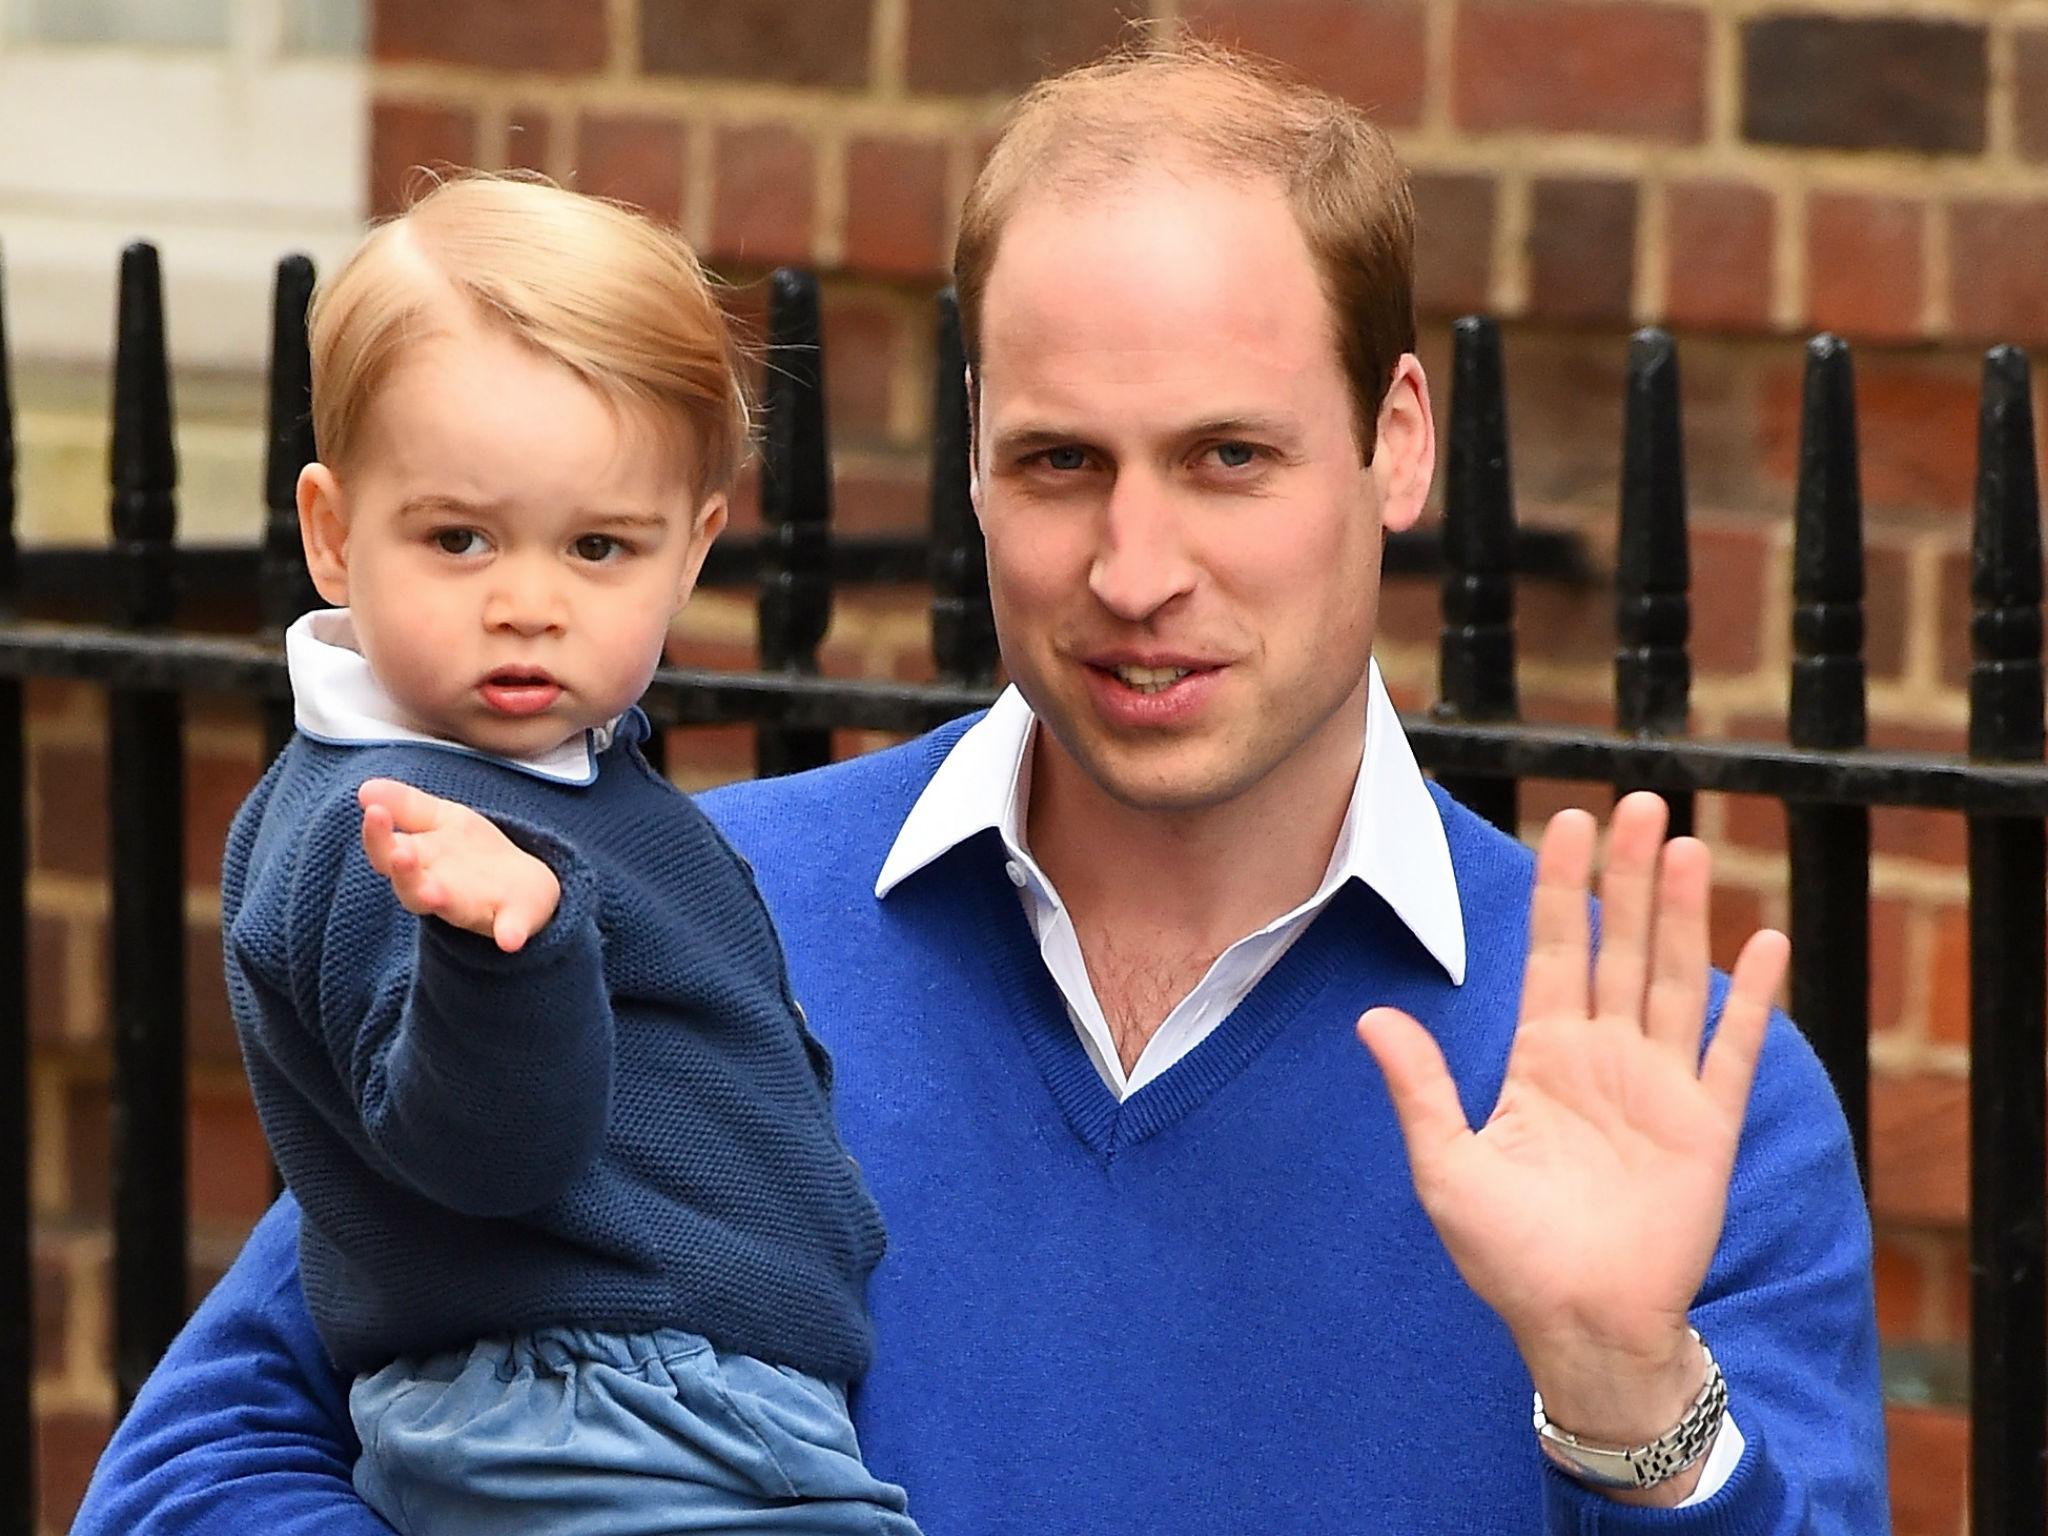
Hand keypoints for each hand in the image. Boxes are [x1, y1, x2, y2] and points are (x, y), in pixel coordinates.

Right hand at [357, 778, 560, 951]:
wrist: (522, 882)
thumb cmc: (468, 852)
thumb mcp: (442, 820)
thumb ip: (407, 806)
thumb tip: (365, 789)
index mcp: (418, 862)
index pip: (386, 852)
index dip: (377, 835)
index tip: (375, 811)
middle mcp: (436, 889)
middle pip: (409, 887)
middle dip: (403, 872)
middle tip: (400, 853)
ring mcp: (471, 907)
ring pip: (447, 909)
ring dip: (438, 901)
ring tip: (435, 894)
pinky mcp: (508, 922)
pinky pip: (506, 931)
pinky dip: (508, 934)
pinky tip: (510, 940)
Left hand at [1356, 792, 1788, 1502]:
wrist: (1577, 1324)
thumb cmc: (1507, 1254)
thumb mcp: (1447, 1165)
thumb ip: (1421, 1087)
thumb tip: (1372, 1018)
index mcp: (1543, 1058)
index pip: (1554, 951)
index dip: (1561, 888)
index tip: (1569, 823)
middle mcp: (1605, 1058)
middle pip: (1618, 946)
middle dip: (1626, 876)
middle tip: (1638, 801)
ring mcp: (1660, 1087)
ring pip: (1673, 979)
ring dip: (1681, 914)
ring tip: (1684, 845)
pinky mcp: (1707, 1128)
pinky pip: (1732, 1051)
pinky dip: (1749, 999)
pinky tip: (1762, 942)